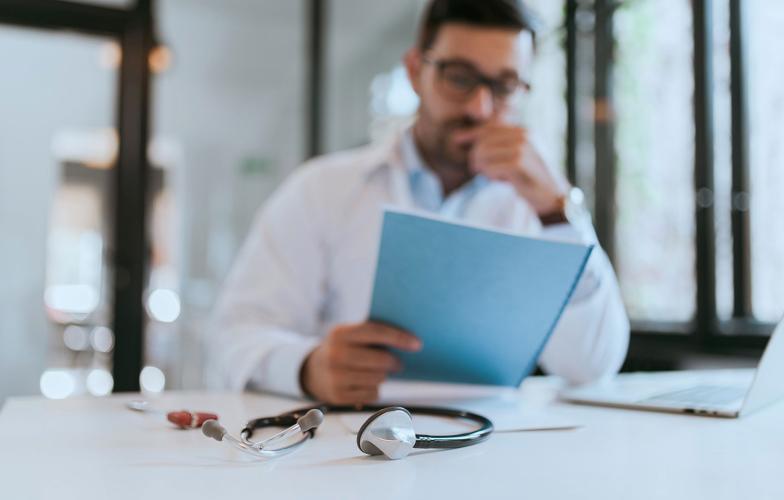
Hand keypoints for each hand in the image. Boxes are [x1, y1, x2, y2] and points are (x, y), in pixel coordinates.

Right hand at [300, 322, 421, 403]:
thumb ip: (373, 333)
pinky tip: (364, 383)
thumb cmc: (343, 349)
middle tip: (398, 364)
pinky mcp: (338, 396)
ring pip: (378, 378)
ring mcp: (335, 377)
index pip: (376, 333)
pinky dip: (374, 389)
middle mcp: (335, 354)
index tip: (417, 344)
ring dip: (382, 376)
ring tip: (374, 372)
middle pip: (380, 360)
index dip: (399, 338)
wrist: (313, 371)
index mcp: (340, 333)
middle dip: (394, 362)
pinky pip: (372, 394)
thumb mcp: (350, 334)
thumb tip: (409, 340)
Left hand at [454, 123, 568, 215]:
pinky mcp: (518, 163)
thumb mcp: (519, 156)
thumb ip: (502, 147)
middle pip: (483, 140)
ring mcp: (522, 148)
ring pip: (483, 153)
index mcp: (524, 131)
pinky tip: (501, 180)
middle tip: (479, 169)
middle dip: (476, 156)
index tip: (457, 139)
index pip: (490, 127)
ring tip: (493, 176)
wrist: (553, 196)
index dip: (471, 133)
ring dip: (483, 167)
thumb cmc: (534, 179)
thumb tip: (472, 143)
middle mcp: (523, 135)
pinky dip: (491, 175)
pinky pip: (489, 167)